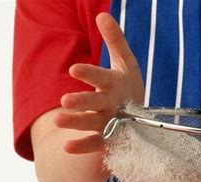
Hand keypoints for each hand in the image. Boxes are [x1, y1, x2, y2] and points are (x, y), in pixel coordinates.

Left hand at [54, 13, 143, 153]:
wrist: (143, 117)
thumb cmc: (128, 86)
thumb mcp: (125, 62)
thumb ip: (115, 41)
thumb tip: (102, 15)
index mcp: (116, 84)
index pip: (102, 77)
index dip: (89, 74)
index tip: (74, 69)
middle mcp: (114, 104)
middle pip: (97, 103)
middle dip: (83, 102)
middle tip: (65, 100)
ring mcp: (112, 123)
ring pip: (94, 124)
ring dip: (77, 123)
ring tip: (57, 120)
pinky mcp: (109, 140)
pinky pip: (96, 145)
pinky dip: (83, 147)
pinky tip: (66, 147)